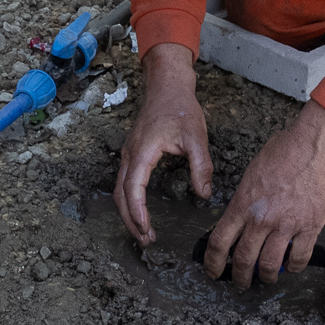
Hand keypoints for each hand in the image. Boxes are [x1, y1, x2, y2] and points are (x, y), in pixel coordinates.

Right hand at [114, 44, 212, 247]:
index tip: (146, 229)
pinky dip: (129, 200)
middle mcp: (130, 155)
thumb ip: (201, 166)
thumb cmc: (179, 107)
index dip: (138, 212)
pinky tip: (141, 209)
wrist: (167, 85)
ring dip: (128, 212)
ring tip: (143, 231)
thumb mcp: (196, 136)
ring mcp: (129, 154)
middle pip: (121, 195)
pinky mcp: (133, 153)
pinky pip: (125, 182)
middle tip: (145, 240)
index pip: (133, 189)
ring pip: (120, 190)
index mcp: (142, 152)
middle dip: (130, 220)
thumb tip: (204, 194)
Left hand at [202, 102, 324, 286]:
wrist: (314, 146)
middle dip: (239, 277)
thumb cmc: (284, 152)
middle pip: (243, 260)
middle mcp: (261, 219)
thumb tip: (240, 219)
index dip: (213, 263)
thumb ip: (244, 200)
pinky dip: (294, 267)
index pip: (219, 242)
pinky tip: (292, 265)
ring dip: (266, 276)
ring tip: (267, 277)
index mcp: (243, 204)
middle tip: (240, 281)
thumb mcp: (252, 174)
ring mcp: (286, 225)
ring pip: (270, 265)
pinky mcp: (309, 227)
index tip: (213, 271)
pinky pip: (299, 258)